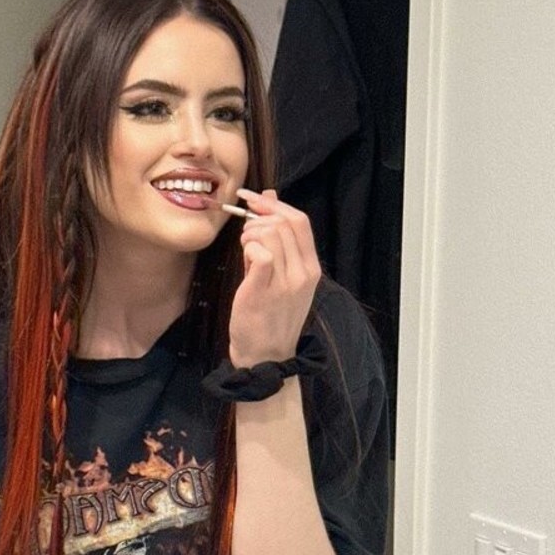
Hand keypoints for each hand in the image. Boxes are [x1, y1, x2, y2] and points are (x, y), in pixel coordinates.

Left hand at [228, 188, 320, 368]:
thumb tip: (270, 197)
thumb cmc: (270, 316)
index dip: (274, 205)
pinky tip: (244, 259)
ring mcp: (285, 283)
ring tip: (244, 249)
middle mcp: (303, 274)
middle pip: (283, 223)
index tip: (251, 200)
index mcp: (311, 268)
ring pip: (270, 234)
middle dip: (257, 218)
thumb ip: (278, 239)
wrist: (265, 357)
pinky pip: (259, 253)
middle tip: (244, 233)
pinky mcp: (264, 291)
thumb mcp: (281, 276)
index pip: (300, 221)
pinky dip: (248, 248)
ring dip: (250, 233)